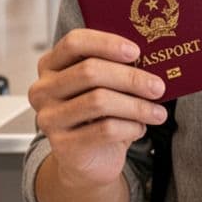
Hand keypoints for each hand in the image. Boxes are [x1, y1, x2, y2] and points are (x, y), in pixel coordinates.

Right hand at [28, 29, 169, 190]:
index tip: (136, 51)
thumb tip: (152, 57)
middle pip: (89, 72)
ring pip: (99, 101)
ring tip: (157, 112)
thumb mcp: (104, 86)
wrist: (89, 159)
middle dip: (130, 78)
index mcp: (51, 65)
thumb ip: (116, 68)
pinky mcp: (62, 145)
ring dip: (136, 106)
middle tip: (158, 86)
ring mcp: (49, 118)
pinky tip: (140, 128)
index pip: (74, 42)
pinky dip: (130, 127)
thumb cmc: (99, 115)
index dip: (106, 43)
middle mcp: (43, 90)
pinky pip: (104, 130)